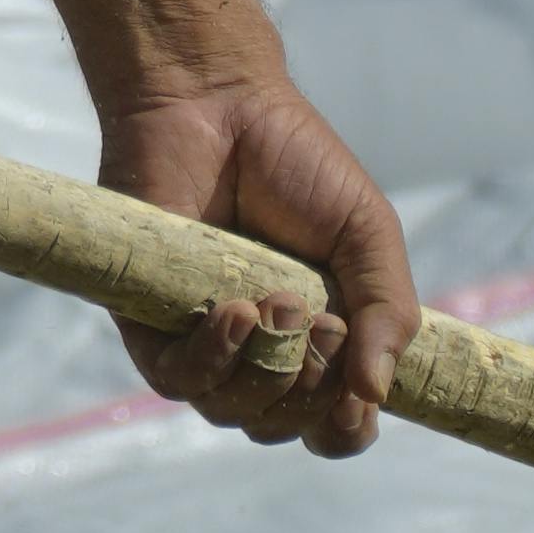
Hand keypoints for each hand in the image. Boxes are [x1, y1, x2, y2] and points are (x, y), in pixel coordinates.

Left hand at [99, 64, 416, 459]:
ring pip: (231, 412)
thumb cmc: (296, 162)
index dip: (346, 431)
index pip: (332, 427)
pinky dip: (209, 360)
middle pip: (284, 425)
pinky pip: (175, 381)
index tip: (357, 404)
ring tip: (274, 299)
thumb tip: (376, 396)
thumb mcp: (367, 233)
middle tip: (320, 318)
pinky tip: (230, 310)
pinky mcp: (147, 321)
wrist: (215, 101)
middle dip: (311, 385)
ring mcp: (200, 339)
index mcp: (315, 341)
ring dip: (264, 370)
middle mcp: (257, 352)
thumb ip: (386, 310)